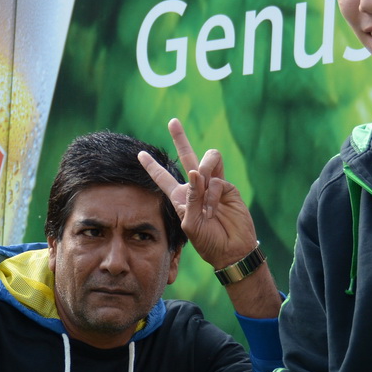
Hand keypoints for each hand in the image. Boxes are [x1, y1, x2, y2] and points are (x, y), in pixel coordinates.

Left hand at [138, 118, 258, 270]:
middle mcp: (195, 188)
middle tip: (172, 121)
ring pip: (206, 160)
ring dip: (202, 174)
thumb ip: (190, 200)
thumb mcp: (190, 225)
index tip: (140, 154)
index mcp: (180, 197)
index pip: (163, 178)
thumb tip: (195, 172)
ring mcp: (212, 185)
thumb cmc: (208, 242)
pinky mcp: (227, 186)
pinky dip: (212, 193)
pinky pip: (216, 179)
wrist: (231, 249)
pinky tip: (213, 209)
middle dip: (180, 138)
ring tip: (203, 195)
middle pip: (186, 156)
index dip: (152, 167)